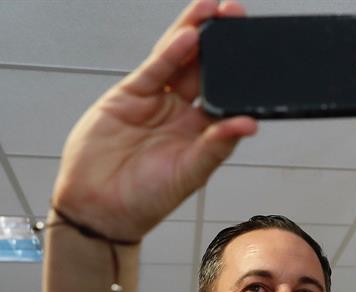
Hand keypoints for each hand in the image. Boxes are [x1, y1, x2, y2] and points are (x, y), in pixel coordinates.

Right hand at [51, 0, 257, 241]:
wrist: (98, 208)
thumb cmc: (147, 200)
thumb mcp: (190, 174)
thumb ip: (217, 145)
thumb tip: (249, 123)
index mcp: (203, 132)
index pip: (227, 94)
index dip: (240, 71)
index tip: (257, 49)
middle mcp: (181, 113)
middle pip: (205, 69)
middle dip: (220, 41)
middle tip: (237, 15)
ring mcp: (156, 102)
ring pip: (179, 60)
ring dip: (195, 34)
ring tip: (214, 11)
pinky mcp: (130, 96)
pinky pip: (155, 70)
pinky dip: (169, 53)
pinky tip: (186, 37)